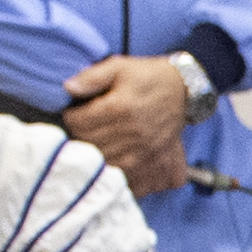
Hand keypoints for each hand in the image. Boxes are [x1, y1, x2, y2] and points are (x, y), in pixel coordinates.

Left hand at [63, 54, 192, 198]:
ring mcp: (146, 155)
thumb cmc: (147, 78)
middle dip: (82, 137)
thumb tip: (68, 88)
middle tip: (88, 128)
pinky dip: (119, 178)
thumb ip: (92, 77)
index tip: (77, 112)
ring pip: (105, 167)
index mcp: (121, 109)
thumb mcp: (119, 67)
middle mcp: (134, 135)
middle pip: (89, 146)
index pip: (78, 123)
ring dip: (98, 157)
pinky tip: (118, 163)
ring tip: (100, 144)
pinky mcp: (157, 168)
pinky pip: (129, 184)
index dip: (72, 116)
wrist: (184, 91)